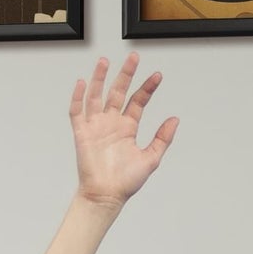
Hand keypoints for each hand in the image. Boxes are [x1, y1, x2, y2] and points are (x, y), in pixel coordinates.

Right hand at [71, 54, 178, 208]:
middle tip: (133, 58)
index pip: (138, 101)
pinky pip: (77, 111)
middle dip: (125, 74)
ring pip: (96, 96)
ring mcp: (96, 126)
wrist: (106, 195)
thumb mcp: (151, 158)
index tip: (157, 76)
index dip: (147, 88)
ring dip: (100, 79)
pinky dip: (78, 97)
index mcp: (127, 128)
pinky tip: (82, 82)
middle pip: (118, 92)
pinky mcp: (82, 133)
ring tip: (105, 62)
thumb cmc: (125, 181)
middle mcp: (111, 123)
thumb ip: (162, 138)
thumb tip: (175, 119)